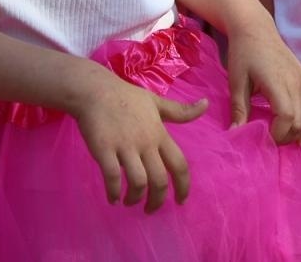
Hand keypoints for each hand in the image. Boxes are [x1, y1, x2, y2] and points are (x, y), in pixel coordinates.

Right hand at [74, 70, 207, 211]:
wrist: (95, 90)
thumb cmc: (127, 98)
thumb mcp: (157, 102)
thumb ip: (180, 111)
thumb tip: (206, 104)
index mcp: (159, 134)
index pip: (179, 164)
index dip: (183, 186)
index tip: (180, 201)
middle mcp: (145, 142)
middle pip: (159, 180)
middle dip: (157, 200)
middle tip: (150, 209)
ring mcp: (124, 146)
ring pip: (138, 182)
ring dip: (135, 198)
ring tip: (129, 202)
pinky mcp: (104, 149)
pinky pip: (112, 177)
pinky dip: (113, 192)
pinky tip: (112, 197)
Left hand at [227, 21, 300, 143]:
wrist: (256, 29)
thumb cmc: (243, 54)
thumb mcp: (236, 81)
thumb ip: (239, 109)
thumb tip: (235, 134)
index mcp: (277, 82)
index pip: (287, 116)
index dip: (278, 134)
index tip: (265, 139)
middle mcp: (295, 82)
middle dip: (287, 137)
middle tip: (270, 140)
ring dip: (300, 132)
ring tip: (284, 137)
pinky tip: (299, 133)